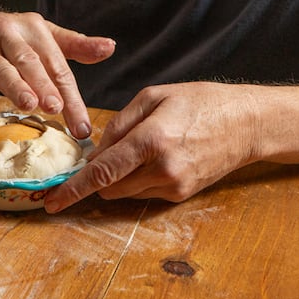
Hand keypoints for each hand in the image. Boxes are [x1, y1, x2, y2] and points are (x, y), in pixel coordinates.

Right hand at [0, 6, 114, 138]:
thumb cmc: (2, 36)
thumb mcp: (39, 34)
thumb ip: (74, 45)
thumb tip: (111, 47)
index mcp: (35, 29)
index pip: (58, 65)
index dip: (72, 95)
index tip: (83, 124)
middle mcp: (10, 33)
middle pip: (32, 63)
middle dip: (46, 86)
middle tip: (58, 108)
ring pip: (2, 66)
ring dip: (16, 85)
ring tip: (30, 105)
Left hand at [44, 82, 258, 210]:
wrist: (246, 124)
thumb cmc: (201, 101)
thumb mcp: (155, 96)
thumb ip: (120, 123)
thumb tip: (96, 151)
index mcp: (152, 140)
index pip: (103, 172)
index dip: (74, 189)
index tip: (52, 202)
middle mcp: (162, 170)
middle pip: (109, 186)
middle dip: (99, 174)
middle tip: (107, 150)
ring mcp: (173, 187)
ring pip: (125, 192)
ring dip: (119, 177)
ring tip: (140, 147)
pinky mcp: (182, 195)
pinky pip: (145, 192)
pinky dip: (139, 178)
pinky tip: (157, 155)